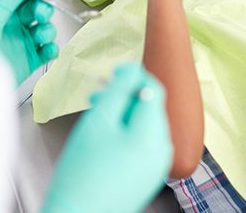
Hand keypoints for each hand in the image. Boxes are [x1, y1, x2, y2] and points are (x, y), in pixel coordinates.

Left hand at [0, 0, 57, 83]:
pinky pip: (48, 51)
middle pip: (38, 10)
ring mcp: (22, 43)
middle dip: (44, 9)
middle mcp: (13, 25)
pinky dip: (52, 48)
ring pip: (45, 29)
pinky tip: (48, 49)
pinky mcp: (29, 61)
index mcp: (2, 11)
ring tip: (41, 35)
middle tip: (41, 15)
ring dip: (48, 29)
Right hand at [41, 64, 172, 212]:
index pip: (153, 88)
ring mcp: (156, 165)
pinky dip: (125, 132)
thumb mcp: (99, 120)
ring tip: (97, 115)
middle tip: (98, 94)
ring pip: (143, 124)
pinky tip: (103, 135)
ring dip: (122, 113)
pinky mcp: (147, 175)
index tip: (114, 71)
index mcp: (154, 135)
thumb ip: (119, 89)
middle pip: (148, 107)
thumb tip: (134, 69)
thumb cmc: (82, 173)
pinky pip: (141, 142)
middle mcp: (162, 150)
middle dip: (123, 97)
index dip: (133, 75)